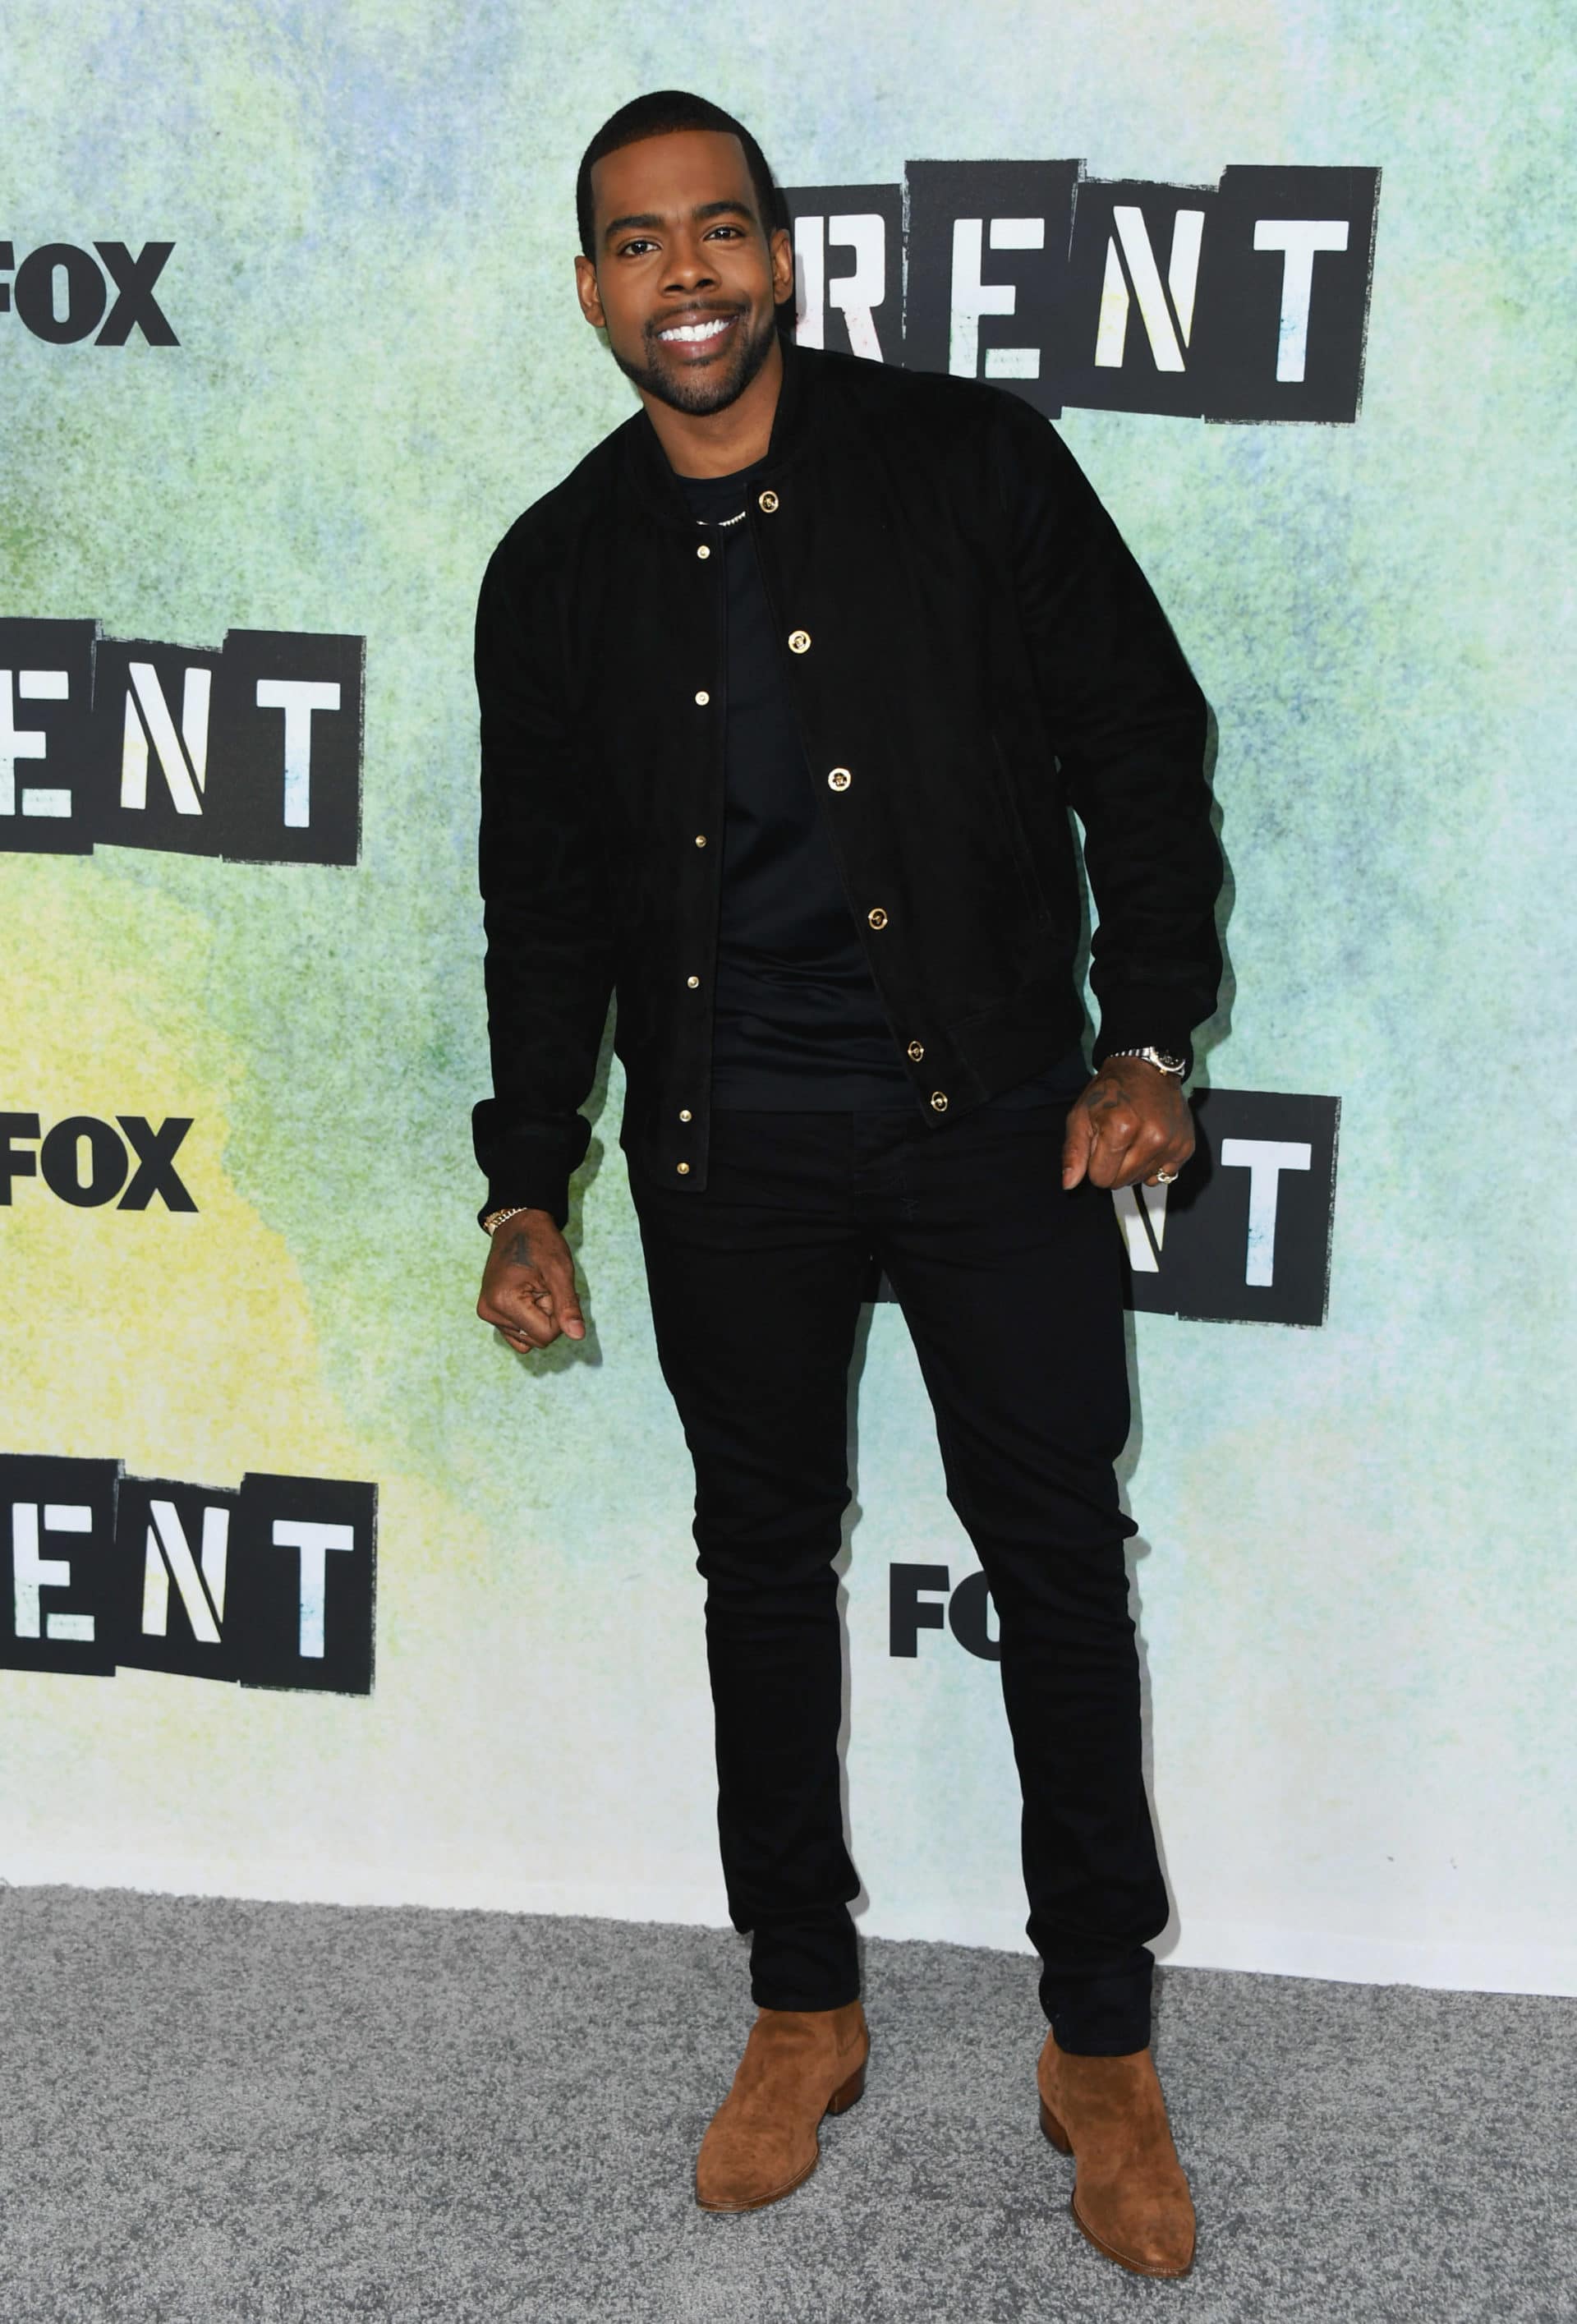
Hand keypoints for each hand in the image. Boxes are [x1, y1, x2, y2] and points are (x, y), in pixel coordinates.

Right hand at [476, 1208, 586, 1351]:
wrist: (517, 1224)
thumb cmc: (540, 1243)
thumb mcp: (560, 1271)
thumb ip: (568, 1306)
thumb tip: (578, 1336)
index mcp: (503, 1302)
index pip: (545, 1335)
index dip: (559, 1316)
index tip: (554, 1288)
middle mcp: (490, 1312)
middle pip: (536, 1339)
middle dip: (550, 1317)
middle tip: (546, 1286)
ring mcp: (487, 1313)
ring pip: (528, 1338)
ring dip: (540, 1318)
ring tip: (537, 1289)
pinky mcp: (489, 1312)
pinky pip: (517, 1334)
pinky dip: (529, 1321)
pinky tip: (530, 1297)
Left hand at [1061, 1057, 1194, 1191]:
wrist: (1147, 1068)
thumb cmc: (1110, 1092)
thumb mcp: (1081, 1115)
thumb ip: (1074, 1151)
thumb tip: (1069, 1184)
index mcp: (1121, 1128)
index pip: (1101, 1178)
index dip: (1095, 1164)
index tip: (1100, 1143)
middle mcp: (1152, 1138)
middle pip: (1122, 1183)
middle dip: (1114, 1167)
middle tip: (1117, 1141)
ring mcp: (1172, 1143)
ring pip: (1142, 1181)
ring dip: (1134, 1166)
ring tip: (1135, 1139)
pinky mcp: (1186, 1147)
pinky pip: (1164, 1176)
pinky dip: (1154, 1165)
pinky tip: (1151, 1144)